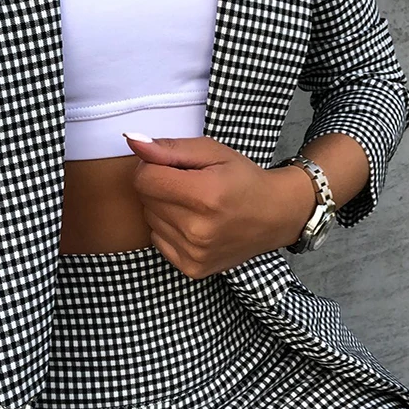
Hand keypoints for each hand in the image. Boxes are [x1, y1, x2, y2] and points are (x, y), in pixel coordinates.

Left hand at [122, 132, 316, 278]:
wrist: (275, 216)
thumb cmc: (244, 179)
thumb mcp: (212, 152)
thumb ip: (170, 148)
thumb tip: (132, 140)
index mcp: (204, 195)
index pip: (144, 178)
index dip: (153, 166)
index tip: (174, 167)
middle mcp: (198, 229)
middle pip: (146, 199)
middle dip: (161, 186)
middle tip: (190, 185)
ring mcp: (195, 253)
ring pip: (150, 220)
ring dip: (165, 208)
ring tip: (195, 205)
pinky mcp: (192, 268)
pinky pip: (158, 240)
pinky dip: (170, 229)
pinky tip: (194, 223)